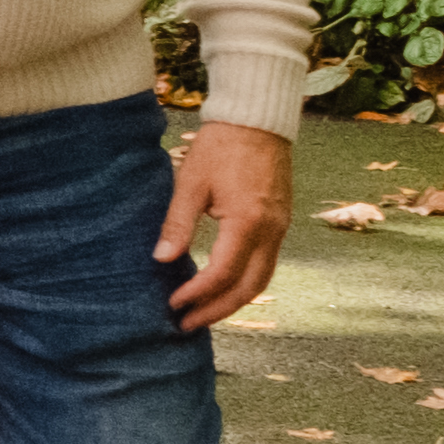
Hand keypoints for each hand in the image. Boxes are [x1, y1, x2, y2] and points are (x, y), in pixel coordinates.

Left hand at [153, 120, 289, 333]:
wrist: (258, 120)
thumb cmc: (221, 146)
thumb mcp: (191, 182)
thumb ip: (177, 223)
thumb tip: (162, 260)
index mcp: (247, 221)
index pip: (222, 273)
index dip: (197, 294)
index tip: (173, 304)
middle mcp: (271, 231)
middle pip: (248, 287)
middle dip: (218, 310)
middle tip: (188, 323)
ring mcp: (281, 228)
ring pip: (262, 279)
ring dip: (234, 301)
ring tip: (204, 312)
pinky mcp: (281, 222)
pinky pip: (267, 263)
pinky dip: (246, 282)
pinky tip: (224, 286)